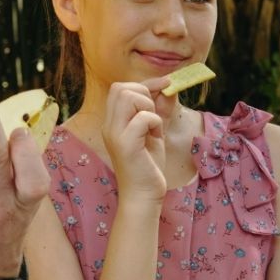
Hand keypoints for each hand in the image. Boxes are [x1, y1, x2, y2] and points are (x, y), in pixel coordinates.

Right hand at [101, 80, 168, 201]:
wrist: (144, 195)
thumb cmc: (148, 166)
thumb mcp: (155, 132)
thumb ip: (160, 110)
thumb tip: (170, 87)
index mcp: (113, 122)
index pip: (121, 88)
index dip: (145, 84)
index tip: (165, 86)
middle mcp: (109, 125)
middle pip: (120, 87)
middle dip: (144, 94)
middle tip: (154, 115)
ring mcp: (114, 134)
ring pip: (127, 96)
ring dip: (148, 106)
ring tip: (153, 126)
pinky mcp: (125, 144)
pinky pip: (143, 117)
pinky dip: (154, 122)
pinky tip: (155, 137)